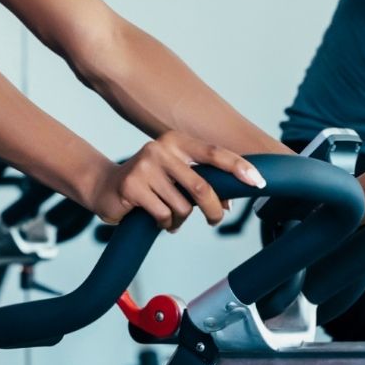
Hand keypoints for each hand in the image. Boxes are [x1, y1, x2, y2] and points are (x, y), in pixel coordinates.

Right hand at [87, 130, 265, 230]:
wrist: (105, 187)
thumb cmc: (150, 183)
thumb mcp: (176, 175)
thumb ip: (200, 182)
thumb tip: (229, 203)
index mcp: (177, 141)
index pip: (215, 153)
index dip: (239, 167)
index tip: (259, 182)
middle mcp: (161, 148)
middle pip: (202, 187)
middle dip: (213, 210)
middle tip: (215, 219)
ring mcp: (145, 166)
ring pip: (182, 207)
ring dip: (181, 220)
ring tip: (169, 216)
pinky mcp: (132, 186)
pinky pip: (164, 215)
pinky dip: (166, 224)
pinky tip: (155, 219)